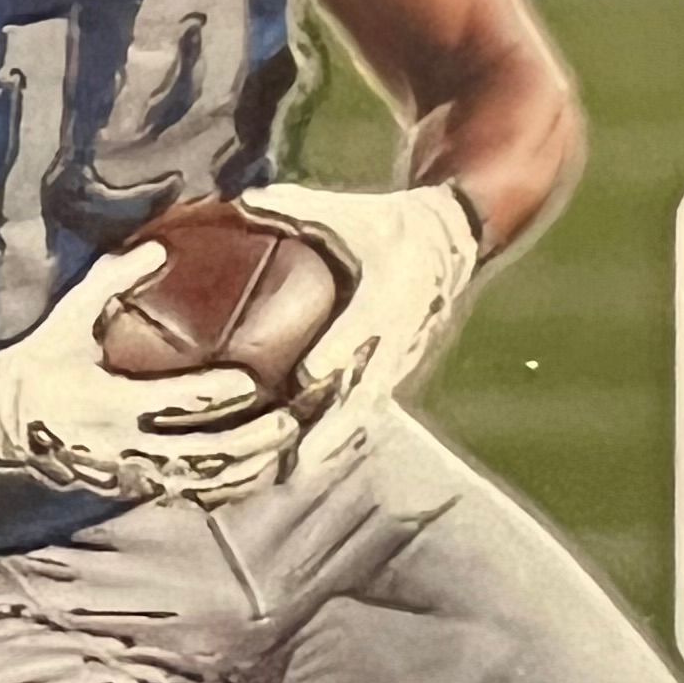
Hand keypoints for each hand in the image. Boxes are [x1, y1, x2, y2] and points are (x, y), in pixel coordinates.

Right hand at [0, 249, 300, 504]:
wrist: (0, 422)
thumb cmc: (39, 362)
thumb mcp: (67, 319)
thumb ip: (110, 281)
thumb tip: (156, 244)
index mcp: (106, 401)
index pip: (169, 402)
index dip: (212, 393)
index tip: (251, 380)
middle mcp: (122, 444)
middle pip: (198, 452)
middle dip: (248, 441)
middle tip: (289, 422)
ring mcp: (128, 471)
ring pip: (199, 481)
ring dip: (245, 469)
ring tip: (284, 450)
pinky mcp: (131, 486)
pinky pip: (186, 494)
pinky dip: (224, 488)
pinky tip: (257, 475)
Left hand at [243, 178, 481, 473]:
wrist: (448, 245)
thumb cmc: (386, 227)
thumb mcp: (346, 213)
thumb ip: (292, 210)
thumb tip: (235, 204)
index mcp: (388, 292)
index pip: (363, 326)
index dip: (338, 352)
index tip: (308, 378)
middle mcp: (397, 336)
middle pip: (366, 390)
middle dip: (332, 428)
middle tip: (296, 458)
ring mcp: (398, 362)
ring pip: (365, 414)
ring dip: (331, 448)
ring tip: (290, 477)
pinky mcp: (392, 377)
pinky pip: (364, 416)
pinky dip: (337, 445)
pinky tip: (301, 471)